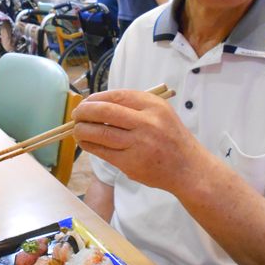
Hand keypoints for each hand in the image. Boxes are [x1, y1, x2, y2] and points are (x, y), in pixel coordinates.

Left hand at [73, 90, 207, 191]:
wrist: (187, 168)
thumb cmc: (171, 138)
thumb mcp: (160, 113)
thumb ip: (134, 106)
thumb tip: (98, 104)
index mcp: (153, 106)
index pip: (117, 96)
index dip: (96, 98)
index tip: (87, 102)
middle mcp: (147, 123)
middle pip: (105, 112)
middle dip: (84, 112)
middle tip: (76, 114)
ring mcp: (139, 144)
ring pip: (101, 133)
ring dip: (82, 130)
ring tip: (76, 129)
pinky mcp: (131, 163)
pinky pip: (103, 151)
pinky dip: (90, 145)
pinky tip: (85, 142)